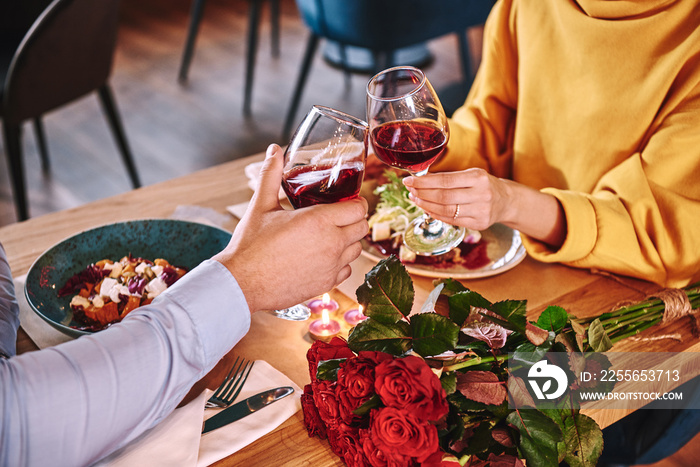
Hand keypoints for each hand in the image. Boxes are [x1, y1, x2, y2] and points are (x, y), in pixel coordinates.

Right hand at [214, 144, 368, 312]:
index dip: (356, 202)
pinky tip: (324, 256)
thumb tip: (274, 150)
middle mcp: (331, 244)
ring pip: (357, 249)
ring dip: (349, 240)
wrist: (242, 282)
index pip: (358, 208)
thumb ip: (271, 174)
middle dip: (355, 219)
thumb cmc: (250, 244)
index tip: (348, 201)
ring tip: (332, 235)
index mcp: (319, 221)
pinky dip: (340, 262)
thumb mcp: (261, 205)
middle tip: (340, 215)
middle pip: (362, 228)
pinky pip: (346, 270)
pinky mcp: (326, 284)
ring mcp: (331, 266)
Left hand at [403, 168, 565, 246]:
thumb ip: (449, 178)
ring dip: (426, 205)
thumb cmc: (483, 185)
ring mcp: (481, 211)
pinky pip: (452, 220)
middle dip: (422, 194)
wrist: (506, 200)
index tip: (409, 181)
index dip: (424, 182)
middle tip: (410, 190)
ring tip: (415, 199)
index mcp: (478, 177)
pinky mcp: (479, 224)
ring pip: (446, 210)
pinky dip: (436, 215)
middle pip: (443, 197)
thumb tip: (420, 181)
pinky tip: (427, 209)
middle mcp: (481, 194)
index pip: (444, 180)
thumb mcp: (471, 175)